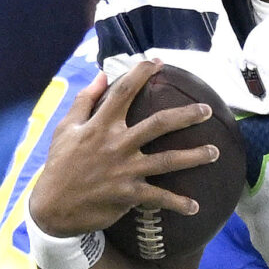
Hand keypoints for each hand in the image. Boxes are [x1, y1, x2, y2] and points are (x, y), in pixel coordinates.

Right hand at [30, 58, 218, 236]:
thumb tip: (101, 74)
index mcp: (100, 125)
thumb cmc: (60, 164)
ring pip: (167, 160)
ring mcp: (124, 169)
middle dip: (185, 116)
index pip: (123, 92)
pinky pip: (159, 197)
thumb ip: (85, 100)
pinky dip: (178, 203)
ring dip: (194, 157)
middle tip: (207, 110)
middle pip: (158, 124)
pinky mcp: (128, 193)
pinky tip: (195, 206)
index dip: (141, 74)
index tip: (158, 62)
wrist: (53, 205)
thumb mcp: (66, 128)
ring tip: (216, 152)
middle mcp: (116, 144)